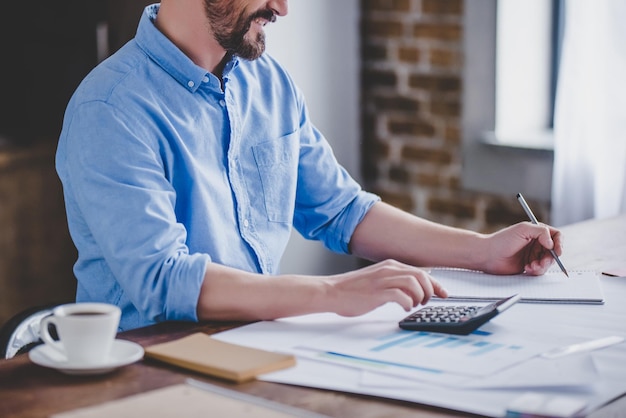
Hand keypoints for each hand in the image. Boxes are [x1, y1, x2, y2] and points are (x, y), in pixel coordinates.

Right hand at [323, 259, 447, 316]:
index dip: (435, 283)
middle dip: (430, 291)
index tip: (443, 294)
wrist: (331, 291)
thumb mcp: (377, 278)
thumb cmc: (352, 289)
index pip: (421, 271)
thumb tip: (414, 285)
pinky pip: (401, 296)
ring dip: (420, 297)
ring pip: (414, 283)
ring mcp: (383, 280)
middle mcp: (388, 270)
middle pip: (421, 276)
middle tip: (425, 302)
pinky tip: (403, 308)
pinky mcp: (377, 293)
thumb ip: (394, 279)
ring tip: (414, 305)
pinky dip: (408, 303)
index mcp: (390, 265)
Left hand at [482, 222, 563, 274]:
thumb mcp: (523, 229)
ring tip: (531, 266)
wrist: (488, 255)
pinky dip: (536, 271)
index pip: (556, 236)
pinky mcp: (528, 265)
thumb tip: (552, 243)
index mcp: (536, 232)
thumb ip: (541, 232)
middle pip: (554, 251)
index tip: (557, 251)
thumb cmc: (502, 240)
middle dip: (550, 258)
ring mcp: (532, 255)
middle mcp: (536, 243)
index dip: (559, 243)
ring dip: (542, 266)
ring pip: (548, 262)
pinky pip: (540, 270)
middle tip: (541, 262)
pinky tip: (527, 269)